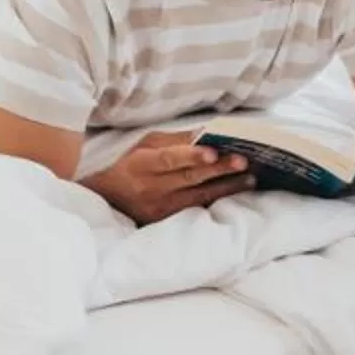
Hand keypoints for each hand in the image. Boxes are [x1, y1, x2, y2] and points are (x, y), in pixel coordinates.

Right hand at [84, 132, 251, 224]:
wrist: (104, 198)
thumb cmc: (129, 164)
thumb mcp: (145, 145)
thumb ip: (175, 141)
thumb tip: (208, 133)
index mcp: (140, 164)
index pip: (168, 159)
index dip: (191, 156)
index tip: (213, 152)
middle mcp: (149, 188)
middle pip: (189, 178)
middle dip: (219, 170)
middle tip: (243, 161)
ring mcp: (158, 208)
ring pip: (198, 197)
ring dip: (227, 187)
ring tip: (250, 178)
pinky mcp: (165, 221)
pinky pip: (195, 209)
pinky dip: (217, 200)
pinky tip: (235, 192)